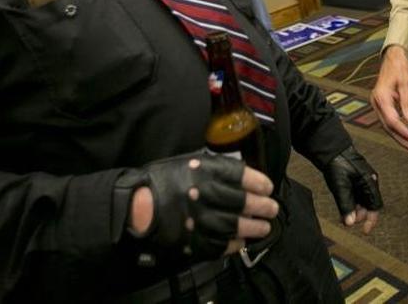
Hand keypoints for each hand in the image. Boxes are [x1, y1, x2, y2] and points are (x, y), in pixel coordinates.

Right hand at [130, 154, 277, 257]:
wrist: (136, 208)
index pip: (240, 176)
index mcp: (203, 171)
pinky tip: (242, 241)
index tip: (268, 187)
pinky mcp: (194, 241)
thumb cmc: (161, 182)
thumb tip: (238, 172)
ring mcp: (201, 220)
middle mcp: (205, 195)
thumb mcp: (186, 162)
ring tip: (264, 227)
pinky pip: (221, 244)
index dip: (259, 182)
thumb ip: (212, 167)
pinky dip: (235, 243)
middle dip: (262, 206)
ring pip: (237, 225)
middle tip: (272, 208)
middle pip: (243, 202)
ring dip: (254, 227)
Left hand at [320, 145, 382, 233]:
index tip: (364, 231)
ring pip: (362, 202)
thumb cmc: (338, 163)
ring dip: (354, 211)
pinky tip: (344, 209)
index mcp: (370, 182)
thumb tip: (350, 223)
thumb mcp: (341, 186)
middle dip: (360, 215)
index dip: (371, 220)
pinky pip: (356, 197)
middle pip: (369, 206)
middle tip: (348, 220)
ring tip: (344, 216)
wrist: (331, 149)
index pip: (375, 206)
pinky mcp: (355, 181)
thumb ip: (346, 205)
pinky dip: (351, 204)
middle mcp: (369, 182)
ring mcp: (362, 181)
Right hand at [371, 45, 407, 151]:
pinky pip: (389, 120)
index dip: (403, 131)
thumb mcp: (405, 82)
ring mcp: (378, 104)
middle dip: (402, 139)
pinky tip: (407, 134)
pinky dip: (398, 129)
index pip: (391, 120)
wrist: (393, 57)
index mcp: (381, 97)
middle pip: (388, 126)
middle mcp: (377, 102)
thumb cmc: (398, 67)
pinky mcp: (382, 105)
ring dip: (400, 137)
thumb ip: (407, 101)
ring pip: (388, 126)